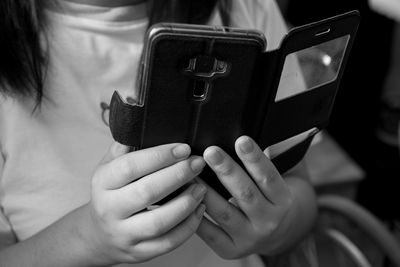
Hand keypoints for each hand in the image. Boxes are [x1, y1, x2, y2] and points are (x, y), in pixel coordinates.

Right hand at [85, 142, 206, 264]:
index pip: (131, 166)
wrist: (99, 234)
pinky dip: (188, 227)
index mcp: (103, 183)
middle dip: (177, 176)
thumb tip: (139, 123)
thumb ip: (123, 148)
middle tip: (197, 164)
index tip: (183, 148)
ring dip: (186, 203)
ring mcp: (124, 233)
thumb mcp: (108, 167)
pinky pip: (167, 243)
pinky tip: (198, 210)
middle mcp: (110, 209)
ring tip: (201, 188)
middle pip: (146, 193)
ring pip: (159, 222)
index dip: (160, 156)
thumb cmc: (111, 194)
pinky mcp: (139, 252)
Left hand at [196, 136, 295, 258]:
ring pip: (224, 212)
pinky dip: (196, 215)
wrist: (276, 233)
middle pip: (245, 194)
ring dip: (205, 191)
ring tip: (190, 172)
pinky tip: (185, 197)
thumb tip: (248, 139)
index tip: (241, 140)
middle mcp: (268, 221)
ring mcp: (249, 238)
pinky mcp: (230, 249)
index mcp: (283, 201)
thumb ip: (270, 159)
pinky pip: (209, 232)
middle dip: (227, 171)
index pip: (269, 177)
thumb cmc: (271, 198)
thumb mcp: (279, 180)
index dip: (255, 158)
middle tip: (211, 152)